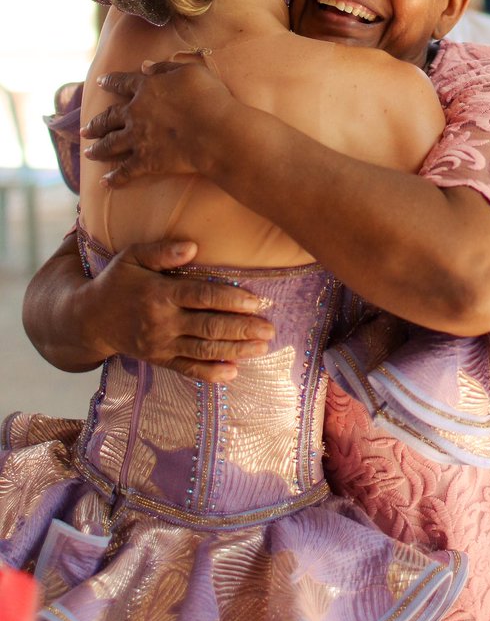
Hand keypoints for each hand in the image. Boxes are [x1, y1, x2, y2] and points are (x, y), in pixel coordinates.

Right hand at [76, 238, 273, 381]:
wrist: (88, 320)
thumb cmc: (116, 282)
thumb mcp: (131, 258)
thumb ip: (162, 251)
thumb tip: (193, 247)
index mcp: (159, 294)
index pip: (201, 297)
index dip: (230, 299)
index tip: (256, 302)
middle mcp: (162, 322)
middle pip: (208, 327)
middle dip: (242, 329)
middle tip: (270, 329)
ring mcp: (161, 344)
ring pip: (203, 350)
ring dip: (235, 351)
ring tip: (262, 348)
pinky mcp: (160, 360)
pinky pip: (188, 369)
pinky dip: (211, 374)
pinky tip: (233, 372)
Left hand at [81, 58, 233, 185]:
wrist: (215, 133)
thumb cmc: (210, 98)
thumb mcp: (191, 71)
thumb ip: (166, 68)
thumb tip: (145, 66)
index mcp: (146, 89)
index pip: (122, 83)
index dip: (110, 82)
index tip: (100, 83)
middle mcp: (136, 113)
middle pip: (109, 117)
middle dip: (95, 124)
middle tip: (84, 129)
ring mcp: (138, 139)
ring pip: (110, 144)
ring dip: (97, 149)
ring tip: (88, 153)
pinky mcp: (146, 162)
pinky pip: (125, 171)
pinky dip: (114, 178)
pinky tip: (105, 183)